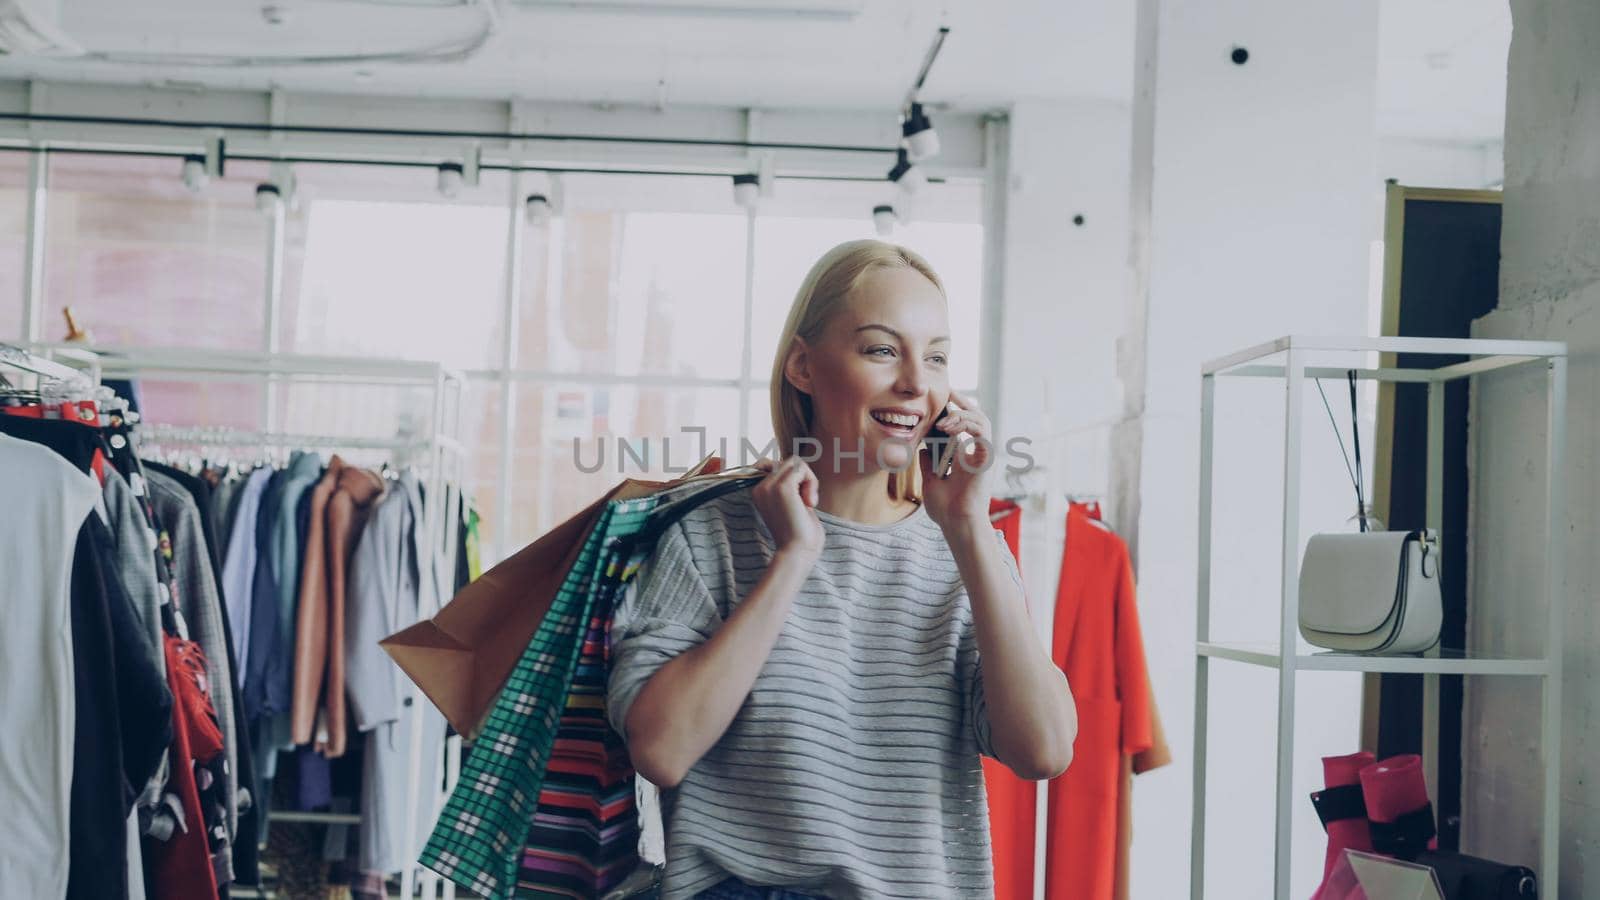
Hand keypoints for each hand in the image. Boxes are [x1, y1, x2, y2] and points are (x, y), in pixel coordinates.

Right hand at [750, 456, 824, 558]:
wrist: (798, 551)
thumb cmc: (800, 532)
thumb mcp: (793, 503)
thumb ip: (791, 484)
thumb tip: (798, 461)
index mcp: (759, 492)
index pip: (774, 463)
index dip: (792, 475)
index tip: (800, 498)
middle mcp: (760, 487)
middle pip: (788, 461)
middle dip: (803, 478)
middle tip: (807, 501)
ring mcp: (769, 486)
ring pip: (795, 462)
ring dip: (808, 480)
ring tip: (808, 502)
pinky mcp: (782, 487)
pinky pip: (801, 468)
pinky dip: (811, 482)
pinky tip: (810, 502)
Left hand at [919, 391, 992, 530]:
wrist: (956, 522)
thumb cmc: (946, 507)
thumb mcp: (931, 477)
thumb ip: (929, 460)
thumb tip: (923, 446)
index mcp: (966, 455)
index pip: (964, 424)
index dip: (954, 408)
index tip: (940, 398)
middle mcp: (977, 451)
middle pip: (976, 415)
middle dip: (961, 401)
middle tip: (946, 391)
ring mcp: (983, 453)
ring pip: (981, 418)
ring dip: (960, 414)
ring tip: (942, 421)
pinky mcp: (987, 456)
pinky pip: (981, 429)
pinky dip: (965, 423)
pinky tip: (947, 428)